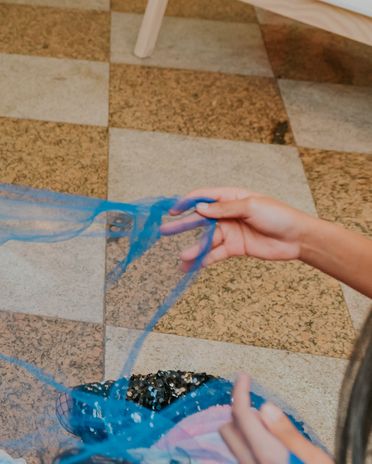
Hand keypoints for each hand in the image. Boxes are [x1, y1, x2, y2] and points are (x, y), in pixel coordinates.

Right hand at [159, 188, 310, 271]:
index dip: (187, 202)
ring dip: (193, 248)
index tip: (172, 210)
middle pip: (200, 220)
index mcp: (231, 198)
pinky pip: (215, 254)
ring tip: (181, 257)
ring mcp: (230, 232)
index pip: (203, 198)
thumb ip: (225, 209)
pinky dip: (204, 260)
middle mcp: (227, 214)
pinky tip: (192, 266)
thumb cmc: (278, 216)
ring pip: (206, 240)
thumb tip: (200, 209)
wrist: (298, 238)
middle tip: (164, 231)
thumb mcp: (251, 206)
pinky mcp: (235, 248)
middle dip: (182, 225)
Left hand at [219, 373, 354, 463]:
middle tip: (262, 412)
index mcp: (267, 455)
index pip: (241, 414)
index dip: (239, 391)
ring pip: (236, 450)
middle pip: (229, 430)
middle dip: (239, 414)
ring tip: (274, 438)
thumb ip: (287, 434)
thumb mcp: (317, 462)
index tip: (242, 377)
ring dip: (247, 436)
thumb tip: (266, 407)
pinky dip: (252, 457)